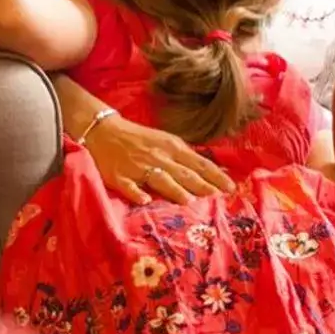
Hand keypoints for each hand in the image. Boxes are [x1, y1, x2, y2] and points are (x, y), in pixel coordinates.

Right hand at [84, 114, 234, 204]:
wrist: (103, 131)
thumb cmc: (140, 139)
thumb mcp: (166, 142)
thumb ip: (187, 157)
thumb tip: (215, 171)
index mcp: (172, 147)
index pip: (199, 163)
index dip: (215, 175)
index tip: (231, 187)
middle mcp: (158, 156)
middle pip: (183, 173)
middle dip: (201, 185)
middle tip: (218, 197)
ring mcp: (137, 167)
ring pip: (159, 179)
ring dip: (174, 189)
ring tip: (188, 201)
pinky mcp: (118, 176)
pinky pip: (128, 186)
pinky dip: (136, 193)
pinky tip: (145, 201)